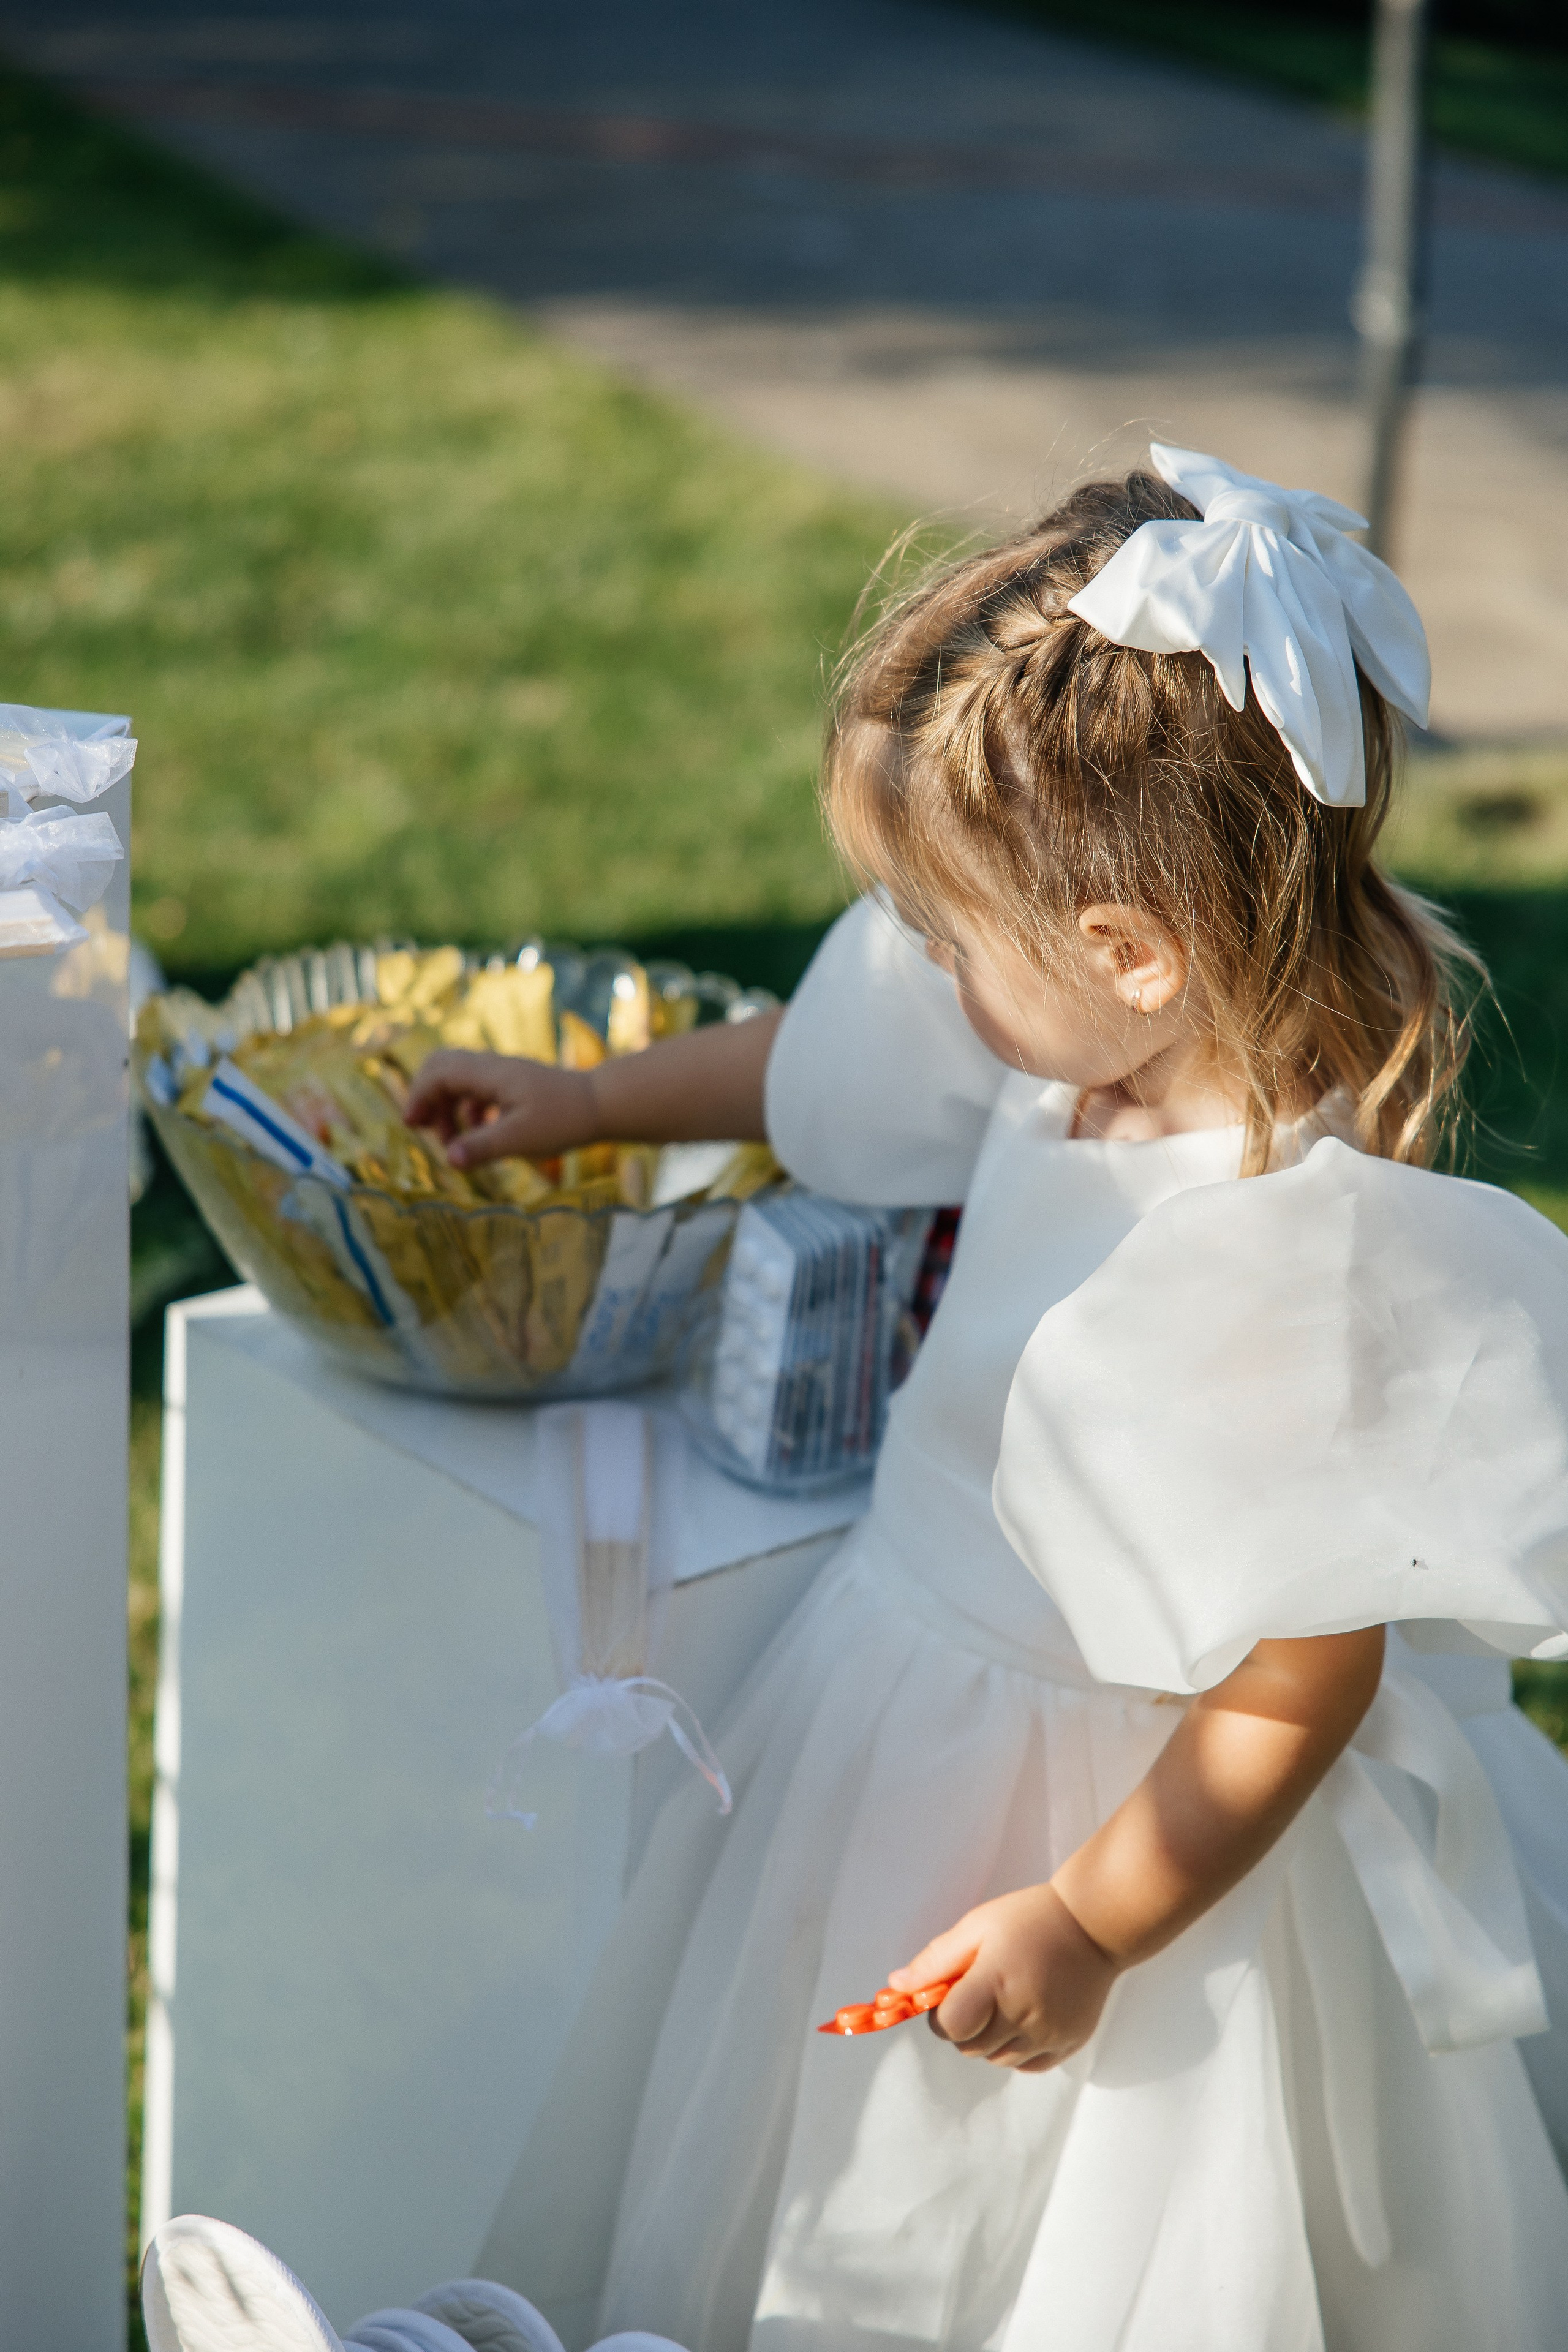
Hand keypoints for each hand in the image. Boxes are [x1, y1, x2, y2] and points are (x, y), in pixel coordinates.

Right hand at [402, 1049, 598, 1168]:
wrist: (601, 1104)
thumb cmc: (563, 1120)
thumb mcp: (521, 1139)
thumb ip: (482, 1147)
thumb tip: (449, 1160)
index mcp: (490, 1074)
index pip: (438, 1073)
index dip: (418, 1097)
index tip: (413, 1126)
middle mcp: (493, 1066)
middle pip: (441, 1066)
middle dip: (426, 1096)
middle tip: (424, 1129)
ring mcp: (503, 1072)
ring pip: (458, 1078)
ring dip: (447, 1106)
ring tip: (452, 1141)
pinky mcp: (513, 1083)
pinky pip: (477, 1088)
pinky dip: (468, 1108)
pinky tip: (479, 1132)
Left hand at [887, 1883, 1117, 2072]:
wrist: (1094, 1925)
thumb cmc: (1030, 1918)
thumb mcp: (977, 1926)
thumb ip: (936, 1961)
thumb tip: (896, 1987)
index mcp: (996, 1982)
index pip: (950, 2027)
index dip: (940, 2015)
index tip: (948, 1994)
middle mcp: (1024, 2015)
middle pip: (970, 2047)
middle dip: (962, 2025)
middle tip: (977, 1992)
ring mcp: (1049, 2034)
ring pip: (997, 2059)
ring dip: (989, 2038)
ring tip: (1003, 2000)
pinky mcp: (1069, 2044)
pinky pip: (1027, 2065)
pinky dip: (1017, 2049)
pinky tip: (1024, 2015)